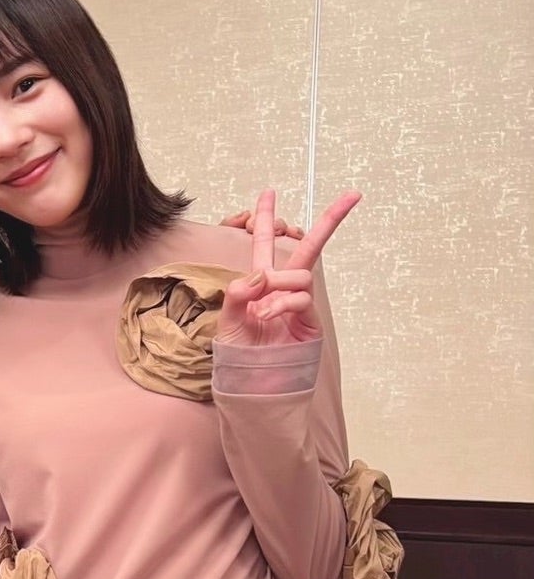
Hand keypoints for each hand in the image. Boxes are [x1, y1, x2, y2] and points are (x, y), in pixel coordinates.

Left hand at [217, 189, 360, 347]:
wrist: (252, 386)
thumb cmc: (239, 356)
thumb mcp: (226, 320)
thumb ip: (237, 294)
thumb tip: (260, 273)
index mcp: (259, 285)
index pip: (262, 246)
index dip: (264, 219)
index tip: (268, 192)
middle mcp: (282, 290)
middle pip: (307, 248)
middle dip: (329, 221)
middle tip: (352, 195)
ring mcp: (299, 306)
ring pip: (300, 275)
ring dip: (277, 286)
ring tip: (258, 311)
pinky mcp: (311, 323)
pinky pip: (300, 299)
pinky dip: (281, 304)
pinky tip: (265, 316)